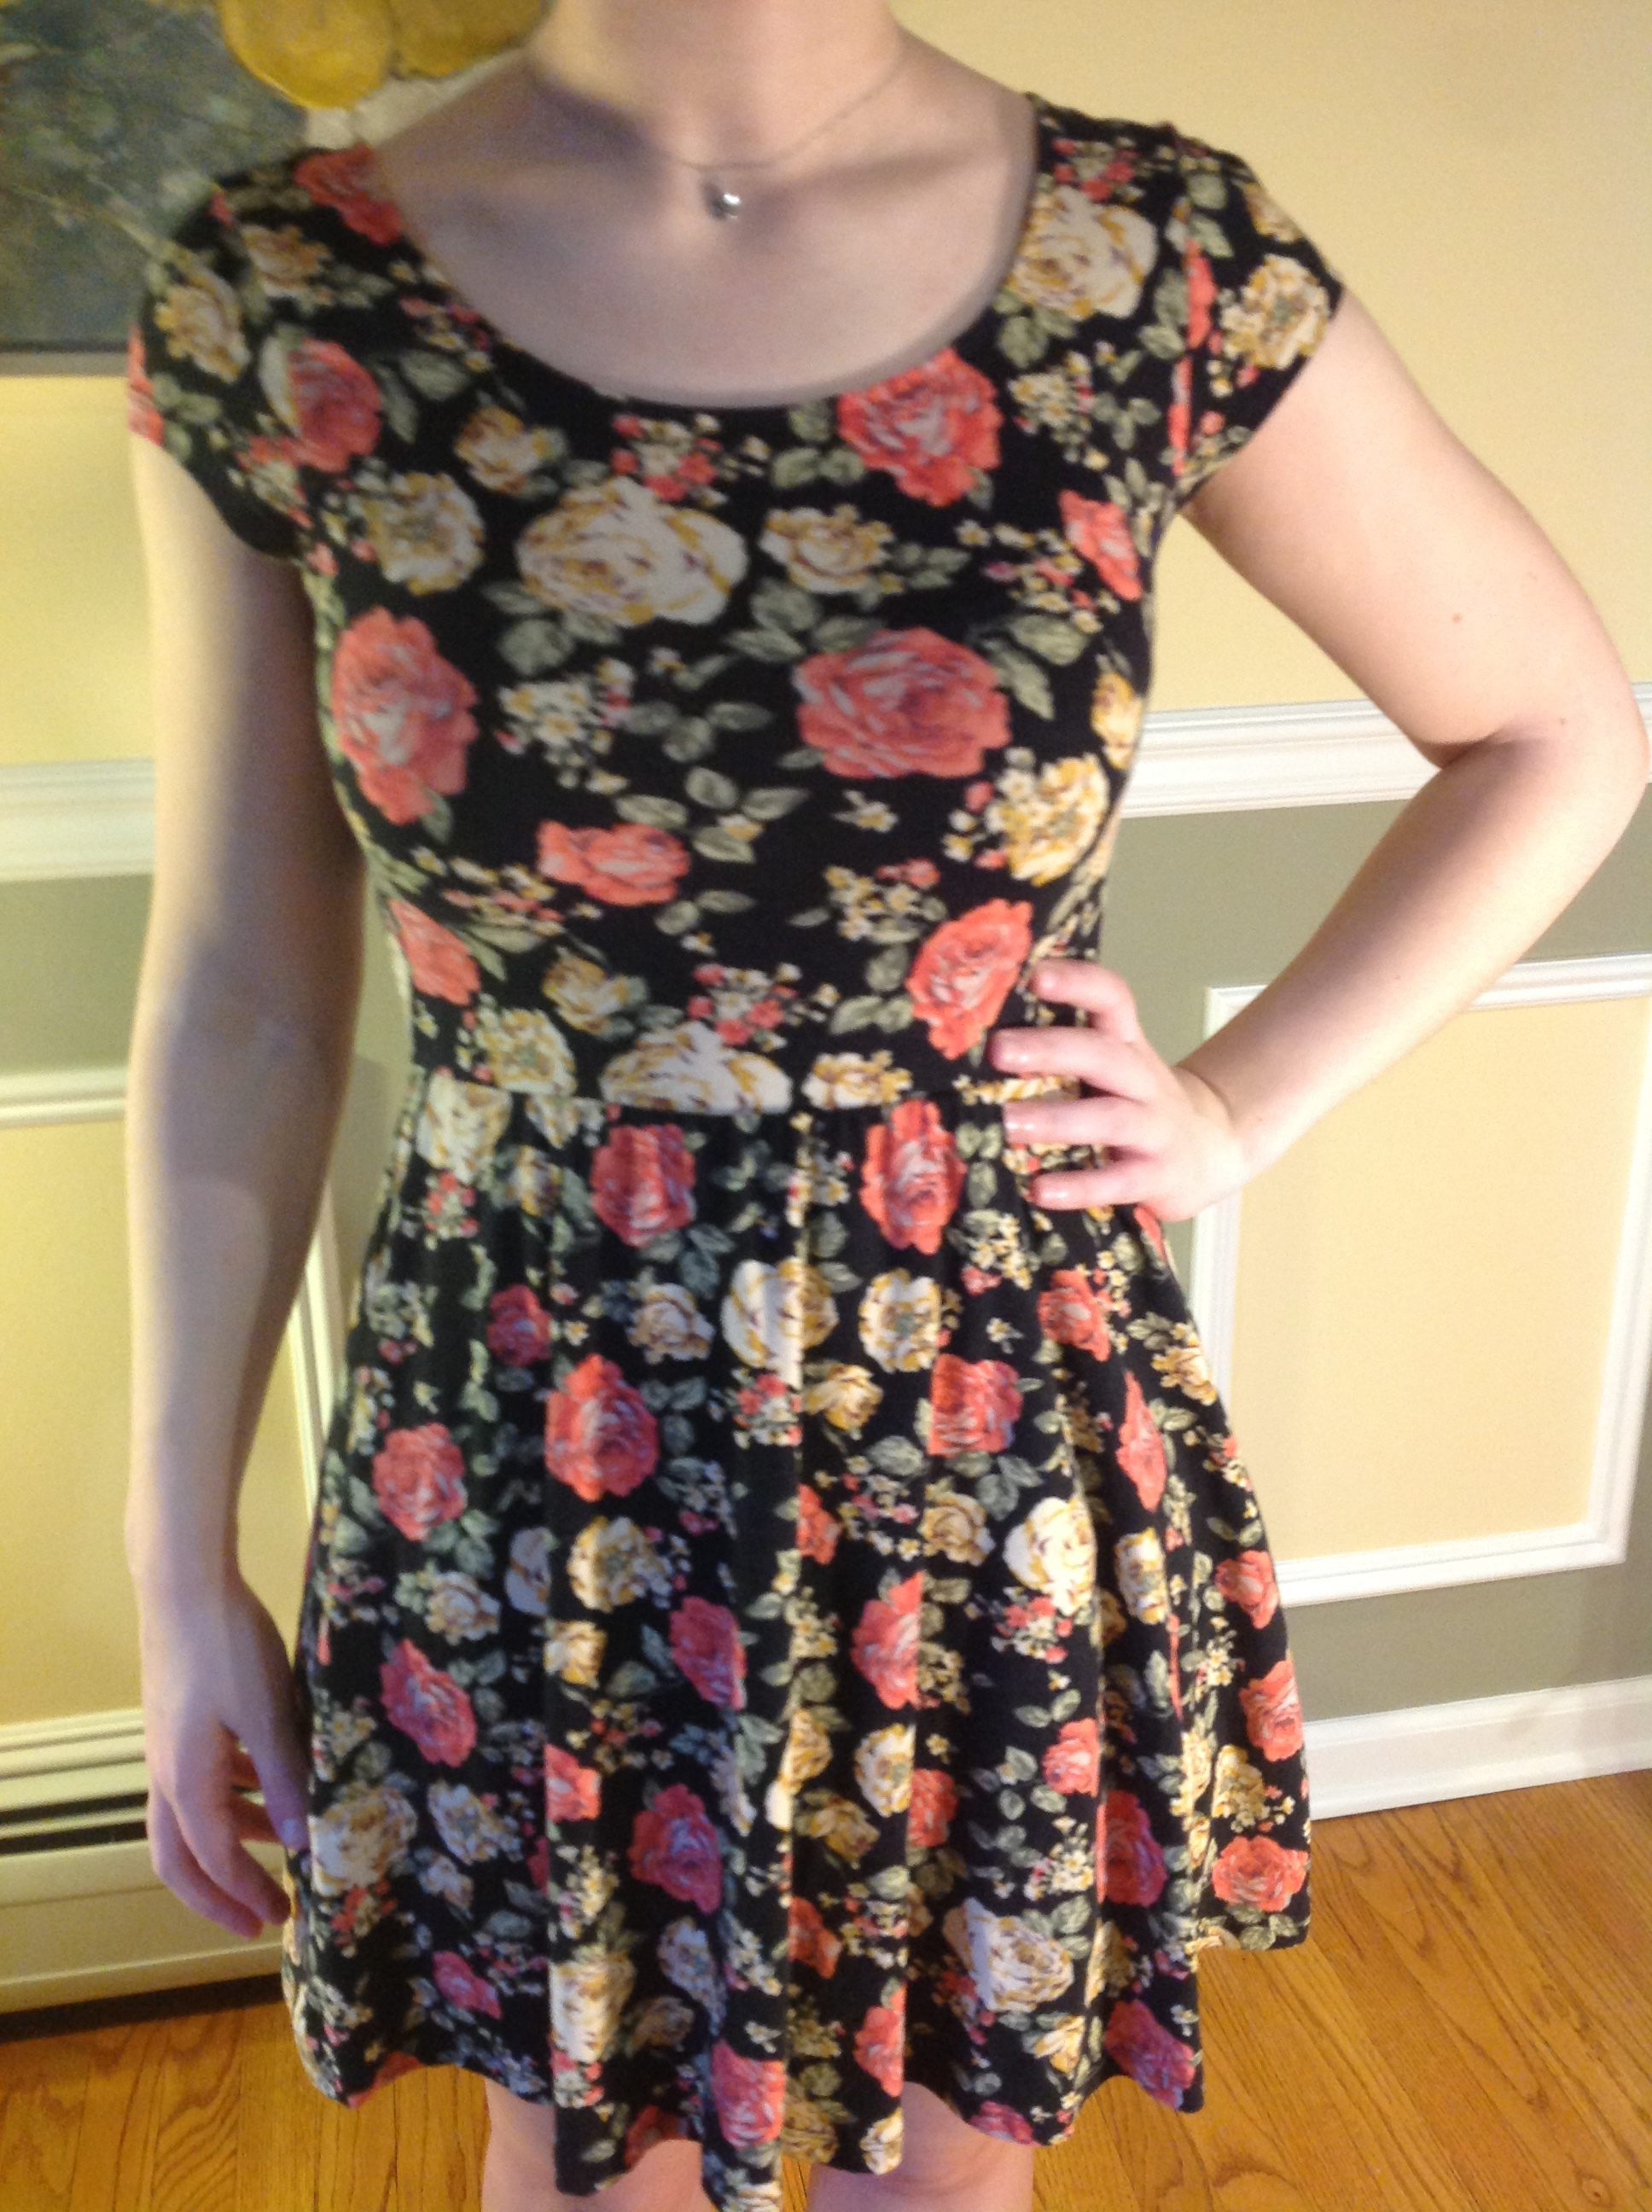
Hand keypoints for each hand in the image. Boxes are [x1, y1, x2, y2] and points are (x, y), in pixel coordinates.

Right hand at [133, 1566, 309, 1938]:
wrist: (185, 1586)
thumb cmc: (228, 1649)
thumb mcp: (267, 1715)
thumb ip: (285, 1779)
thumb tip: (302, 1842)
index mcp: (186, 1782)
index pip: (215, 1860)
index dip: (246, 1894)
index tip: (281, 1917)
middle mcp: (167, 1773)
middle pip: (180, 1856)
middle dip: (219, 1893)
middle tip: (260, 1916)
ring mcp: (170, 1745)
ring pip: (194, 1815)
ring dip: (234, 1839)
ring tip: (282, 1846)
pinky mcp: (181, 1719)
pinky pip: (204, 1777)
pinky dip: (235, 1794)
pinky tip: (271, 1781)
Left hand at [990, 960, 1248, 1219]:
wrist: (1209, 1151)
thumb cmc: (1134, 1103)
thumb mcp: (1110, 1068)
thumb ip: (1062, 1051)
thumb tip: (971, 1039)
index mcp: (1126, 1044)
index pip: (1112, 998)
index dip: (1078, 982)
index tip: (1036, 975)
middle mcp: (1142, 1080)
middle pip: (1102, 1054)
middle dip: (1051, 1049)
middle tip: (998, 1050)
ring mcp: (1154, 1128)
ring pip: (1109, 1118)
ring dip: (1056, 1119)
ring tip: (1007, 1123)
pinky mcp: (1157, 1176)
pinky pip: (1118, 1181)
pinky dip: (1080, 1186)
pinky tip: (1040, 1190)